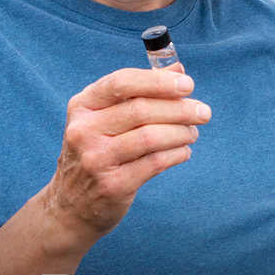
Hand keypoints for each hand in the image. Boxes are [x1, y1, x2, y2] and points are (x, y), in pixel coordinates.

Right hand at [41, 67, 210, 237]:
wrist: (72, 204)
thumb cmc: (97, 150)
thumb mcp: (106, 117)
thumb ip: (141, 91)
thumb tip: (178, 69)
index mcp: (82, 106)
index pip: (122, 82)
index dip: (159, 81)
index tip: (188, 85)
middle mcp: (84, 130)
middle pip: (142, 110)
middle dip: (180, 109)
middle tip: (203, 112)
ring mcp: (96, 159)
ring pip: (151, 137)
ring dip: (182, 133)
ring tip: (192, 133)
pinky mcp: (112, 185)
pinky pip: (156, 162)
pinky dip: (177, 154)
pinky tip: (183, 151)